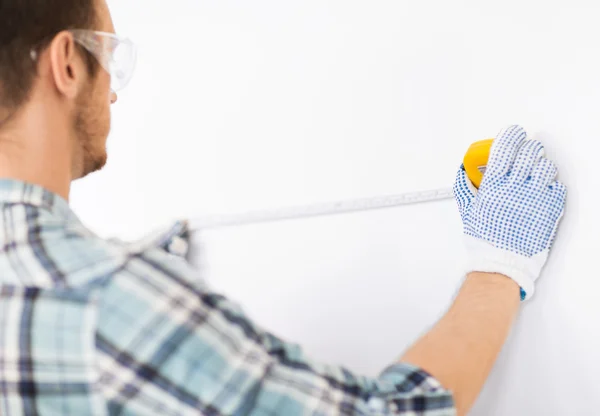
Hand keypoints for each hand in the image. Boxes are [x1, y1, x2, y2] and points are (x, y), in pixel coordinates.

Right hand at [453, 125, 566, 299]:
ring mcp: (536, 197)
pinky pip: (558, 186)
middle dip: (529, 148)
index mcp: (494, 184)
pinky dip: (552, 186)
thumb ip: (466, 186)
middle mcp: (515, 187)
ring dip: (541, 166)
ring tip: (536, 174)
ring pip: (547, 166)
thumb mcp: (468, 209)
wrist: (502, 262)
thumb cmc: (485, 239)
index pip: (506, 146)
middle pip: (529, 151)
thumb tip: (464, 170)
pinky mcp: (551, 208)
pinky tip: (542, 192)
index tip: (514, 134)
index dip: (511, 134)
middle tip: (527, 152)